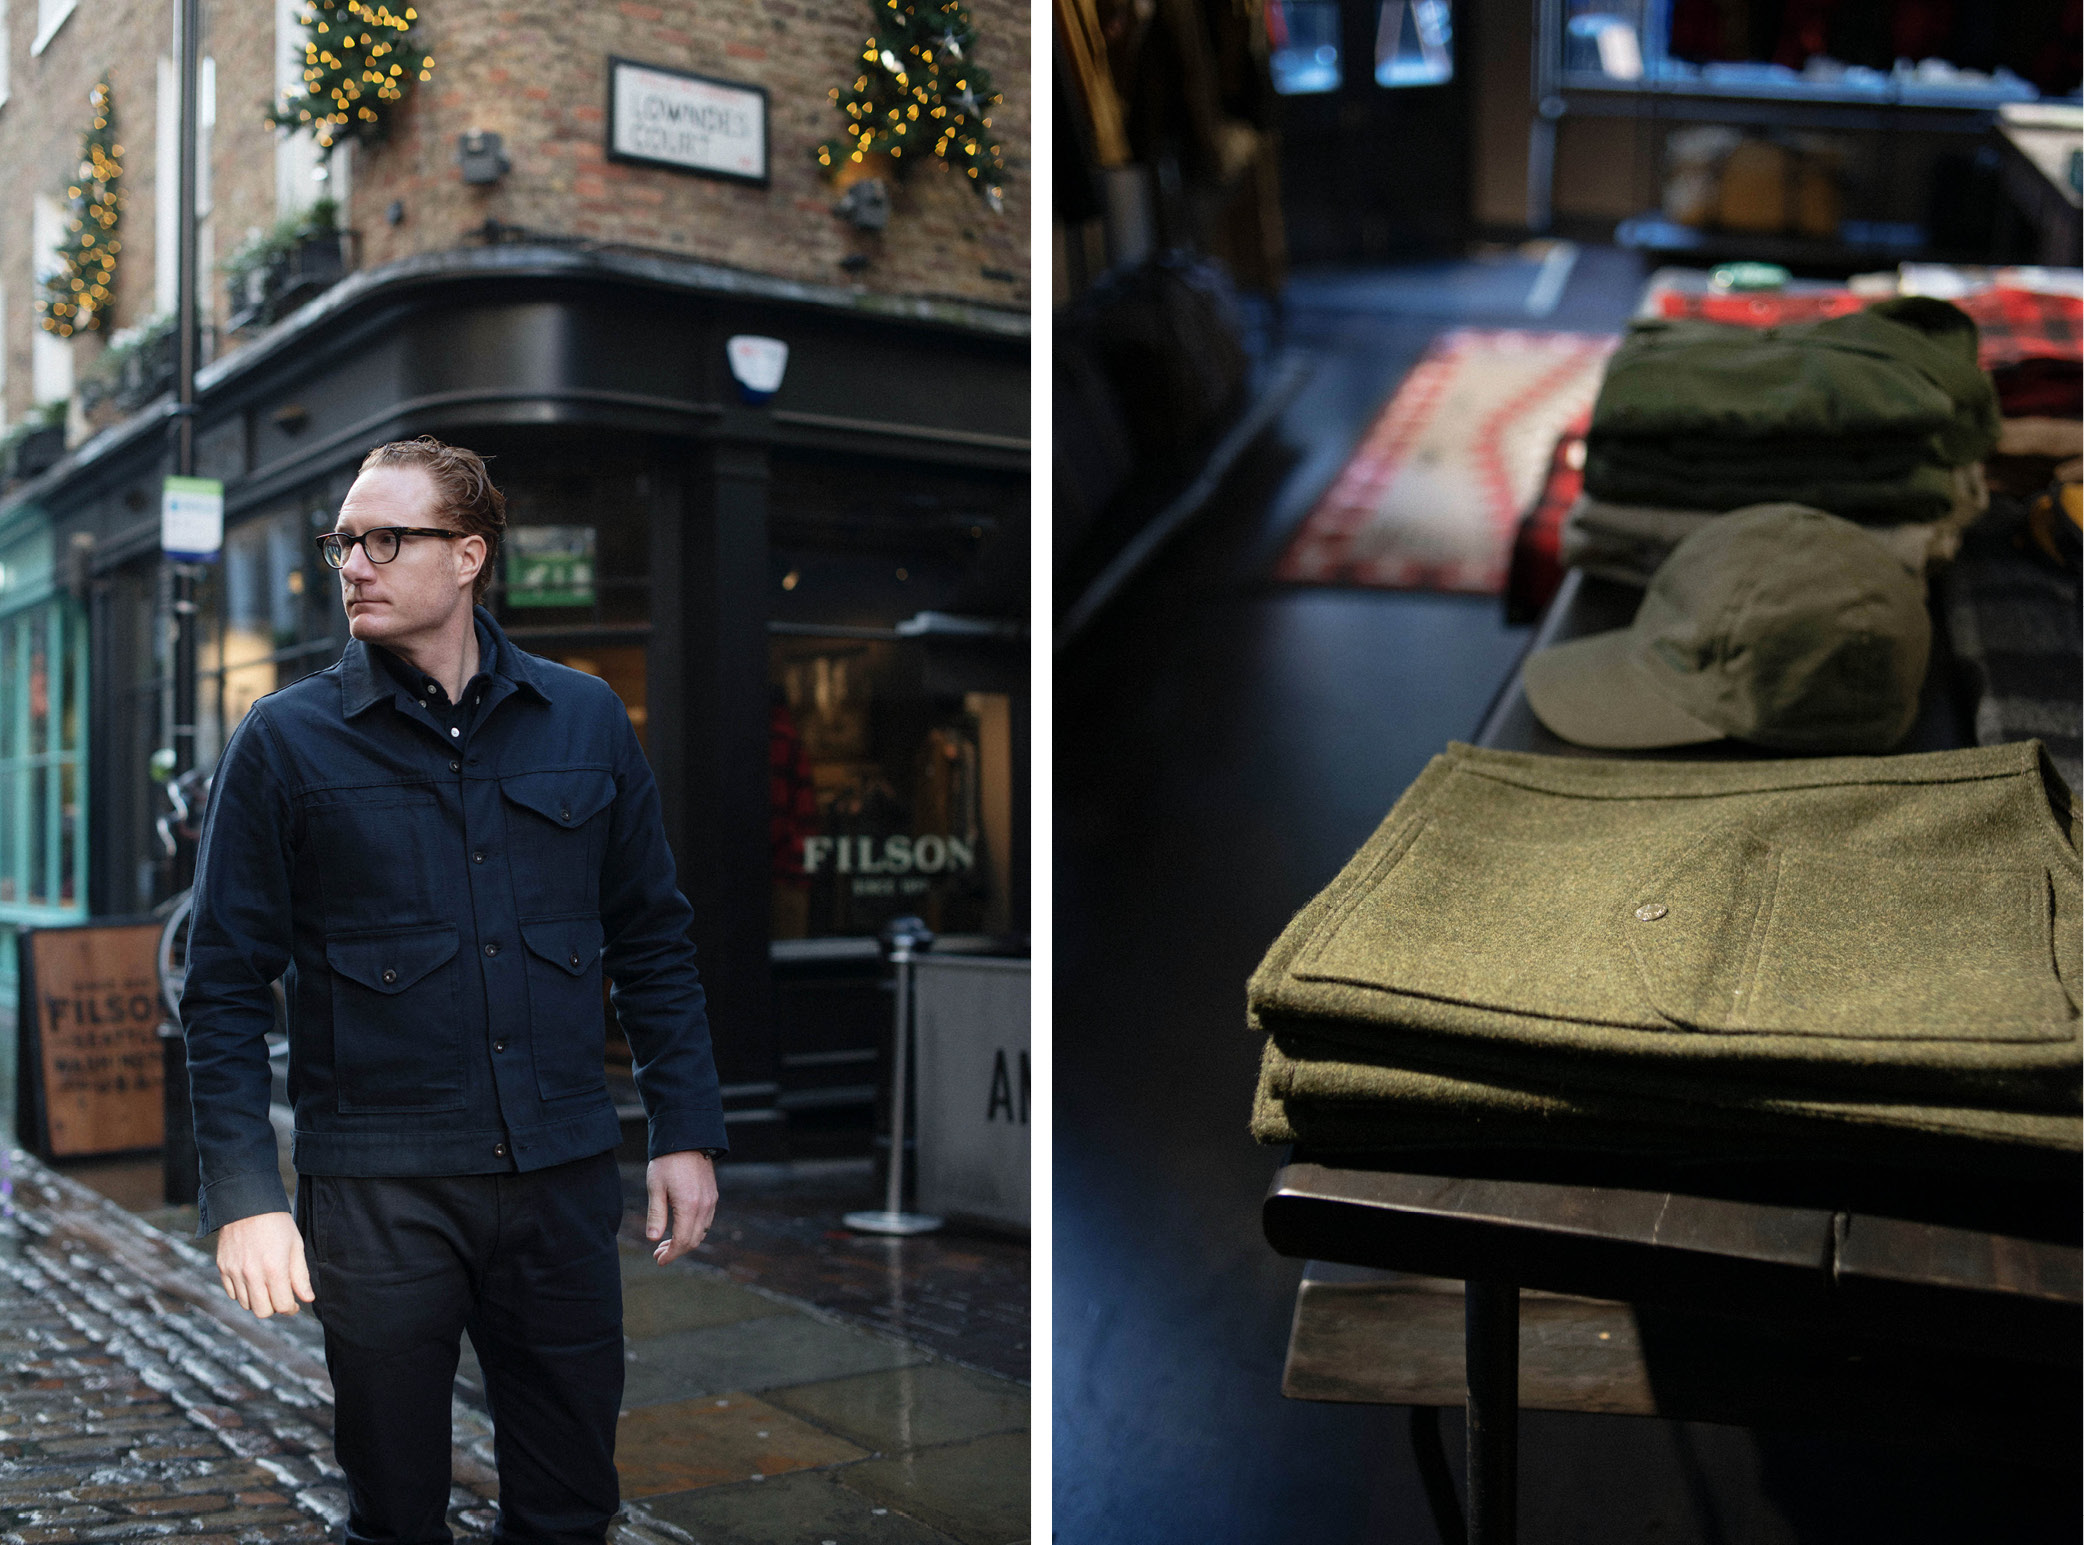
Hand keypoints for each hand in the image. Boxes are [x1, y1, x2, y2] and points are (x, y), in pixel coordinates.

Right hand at [214, 1211, 313, 1317]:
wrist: (247, 1204)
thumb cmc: (277, 1224)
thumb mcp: (296, 1246)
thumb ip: (301, 1275)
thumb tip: (307, 1298)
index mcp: (274, 1269)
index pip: (282, 1306)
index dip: (291, 1308)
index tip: (294, 1303)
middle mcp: (252, 1274)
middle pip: (262, 1312)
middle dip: (274, 1308)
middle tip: (280, 1296)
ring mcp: (235, 1272)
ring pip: (246, 1304)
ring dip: (258, 1300)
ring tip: (267, 1285)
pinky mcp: (223, 1268)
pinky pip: (232, 1293)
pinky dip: (243, 1292)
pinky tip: (252, 1279)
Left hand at [644, 1150, 717, 1265]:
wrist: (687, 1138)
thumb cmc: (667, 1162)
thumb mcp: (655, 1187)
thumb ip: (656, 1215)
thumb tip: (653, 1239)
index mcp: (689, 1206)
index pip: (682, 1241)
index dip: (671, 1254)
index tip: (658, 1260)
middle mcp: (704, 1206)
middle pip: (694, 1240)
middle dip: (677, 1251)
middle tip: (658, 1253)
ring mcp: (711, 1201)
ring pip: (702, 1232)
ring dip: (686, 1241)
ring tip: (666, 1242)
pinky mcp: (713, 1195)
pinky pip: (706, 1221)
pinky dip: (694, 1230)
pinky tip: (681, 1227)